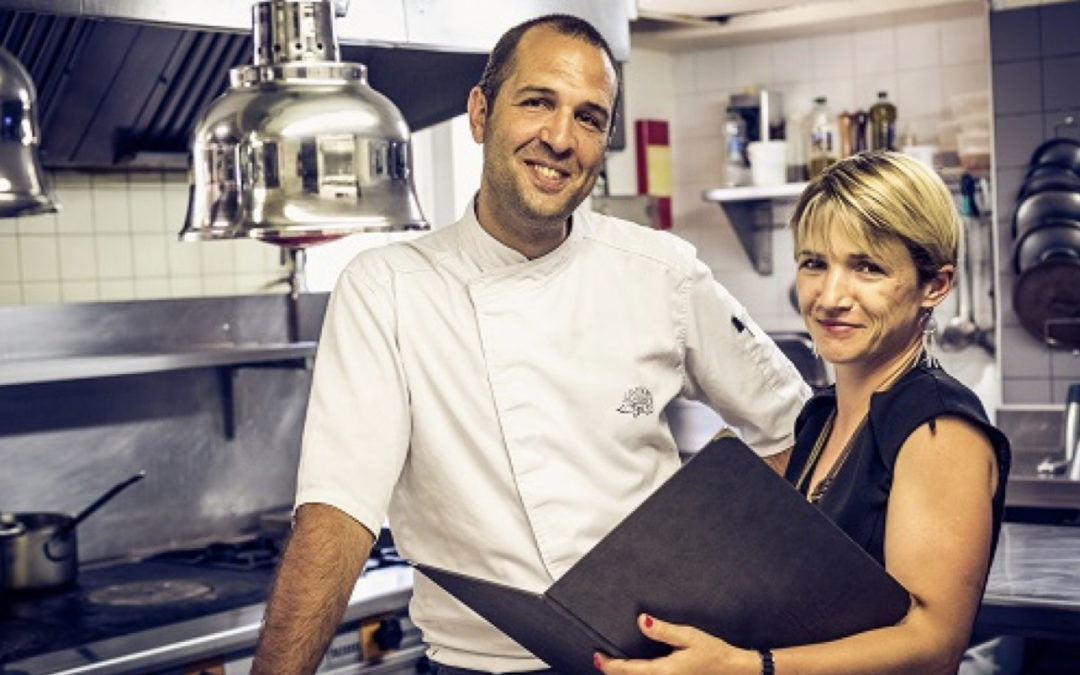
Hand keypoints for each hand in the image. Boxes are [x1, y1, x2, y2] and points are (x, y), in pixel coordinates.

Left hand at [593, 614, 757, 673]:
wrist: (733, 670)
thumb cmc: (713, 652)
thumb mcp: (688, 636)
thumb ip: (663, 630)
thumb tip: (640, 621)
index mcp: (664, 671)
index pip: (628, 670)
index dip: (609, 665)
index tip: (597, 657)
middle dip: (614, 672)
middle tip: (600, 659)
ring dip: (627, 674)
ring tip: (615, 665)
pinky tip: (637, 669)